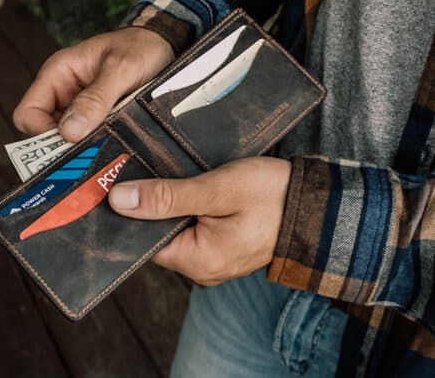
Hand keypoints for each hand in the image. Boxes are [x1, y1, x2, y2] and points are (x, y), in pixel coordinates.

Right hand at [13, 27, 173, 140]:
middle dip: (66, 145)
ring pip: (71, 138)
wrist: (164, 44)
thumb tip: (70, 132)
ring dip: (86, 145)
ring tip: (108, 146)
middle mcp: (64, 93)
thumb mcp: (120, 68)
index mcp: (58, 74)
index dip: (42, 133)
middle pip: (46, 132)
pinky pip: (92, 136)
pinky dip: (101, 142)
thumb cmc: (139, 47)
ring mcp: (82, 107)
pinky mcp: (101, 117)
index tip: (70, 143)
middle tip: (91, 152)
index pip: (28, 114)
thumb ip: (95, 98)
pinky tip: (116, 143)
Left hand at [109, 157, 290, 285]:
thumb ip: (168, 196)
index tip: (121, 183)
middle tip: (150, 169)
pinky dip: (188, 207)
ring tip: (174, 175)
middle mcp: (202, 268)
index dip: (130, 212)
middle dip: (152, 204)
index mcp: (198, 261)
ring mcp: (213, 259)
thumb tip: (120, 200)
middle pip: (158, 235)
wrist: (317, 205)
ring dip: (171, 203)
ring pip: (175, 229)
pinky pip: (192, 228)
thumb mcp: (218, 189)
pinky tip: (191, 186)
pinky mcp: (221, 246)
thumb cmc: (273, 195)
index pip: (143, 241)